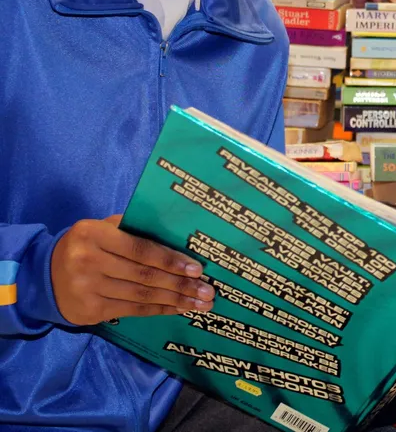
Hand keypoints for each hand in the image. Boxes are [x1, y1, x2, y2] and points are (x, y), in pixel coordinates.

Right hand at [51, 215, 214, 324]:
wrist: (43, 275)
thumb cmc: (86, 245)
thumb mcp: (103, 228)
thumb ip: (133, 230)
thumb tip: (177, 238)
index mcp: (93, 235)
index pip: (140, 249)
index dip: (170, 260)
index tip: (197, 268)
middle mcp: (88, 262)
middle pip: (144, 276)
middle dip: (181, 284)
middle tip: (207, 290)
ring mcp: (87, 289)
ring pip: (141, 296)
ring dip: (175, 300)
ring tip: (200, 303)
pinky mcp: (89, 310)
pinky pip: (132, 310)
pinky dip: (158, 309)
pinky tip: (178, 309)